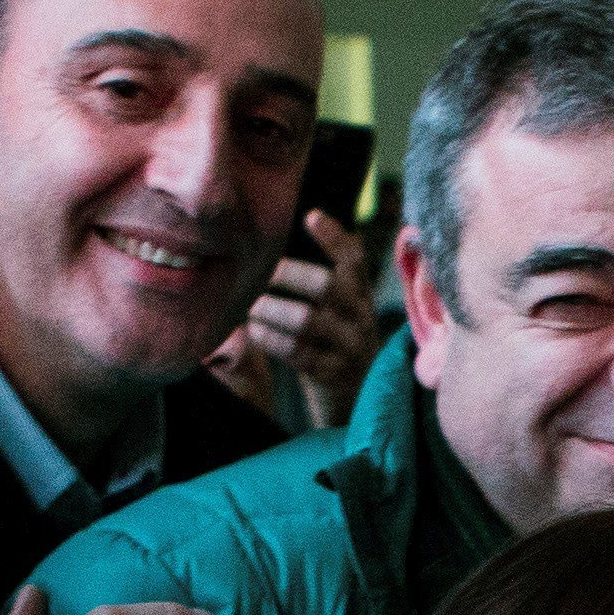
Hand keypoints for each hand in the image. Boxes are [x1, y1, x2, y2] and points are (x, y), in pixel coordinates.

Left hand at [230, 220, 381, 423]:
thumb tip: (288, 242)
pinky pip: (296, 352)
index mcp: (362, 296)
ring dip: (272, 310)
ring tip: (252, 307)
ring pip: (307, 321)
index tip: (310, 216)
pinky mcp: (332, 375)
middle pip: (327, 285)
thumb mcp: (343, 312)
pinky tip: (255, 331)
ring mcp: (348, 348)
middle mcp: (360, 318)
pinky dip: (270, 339)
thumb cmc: (337, 344)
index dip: (334, 237)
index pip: (354, 260)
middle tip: (263, 274)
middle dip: (289, 275)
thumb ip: (326, 283)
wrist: (359, 398)